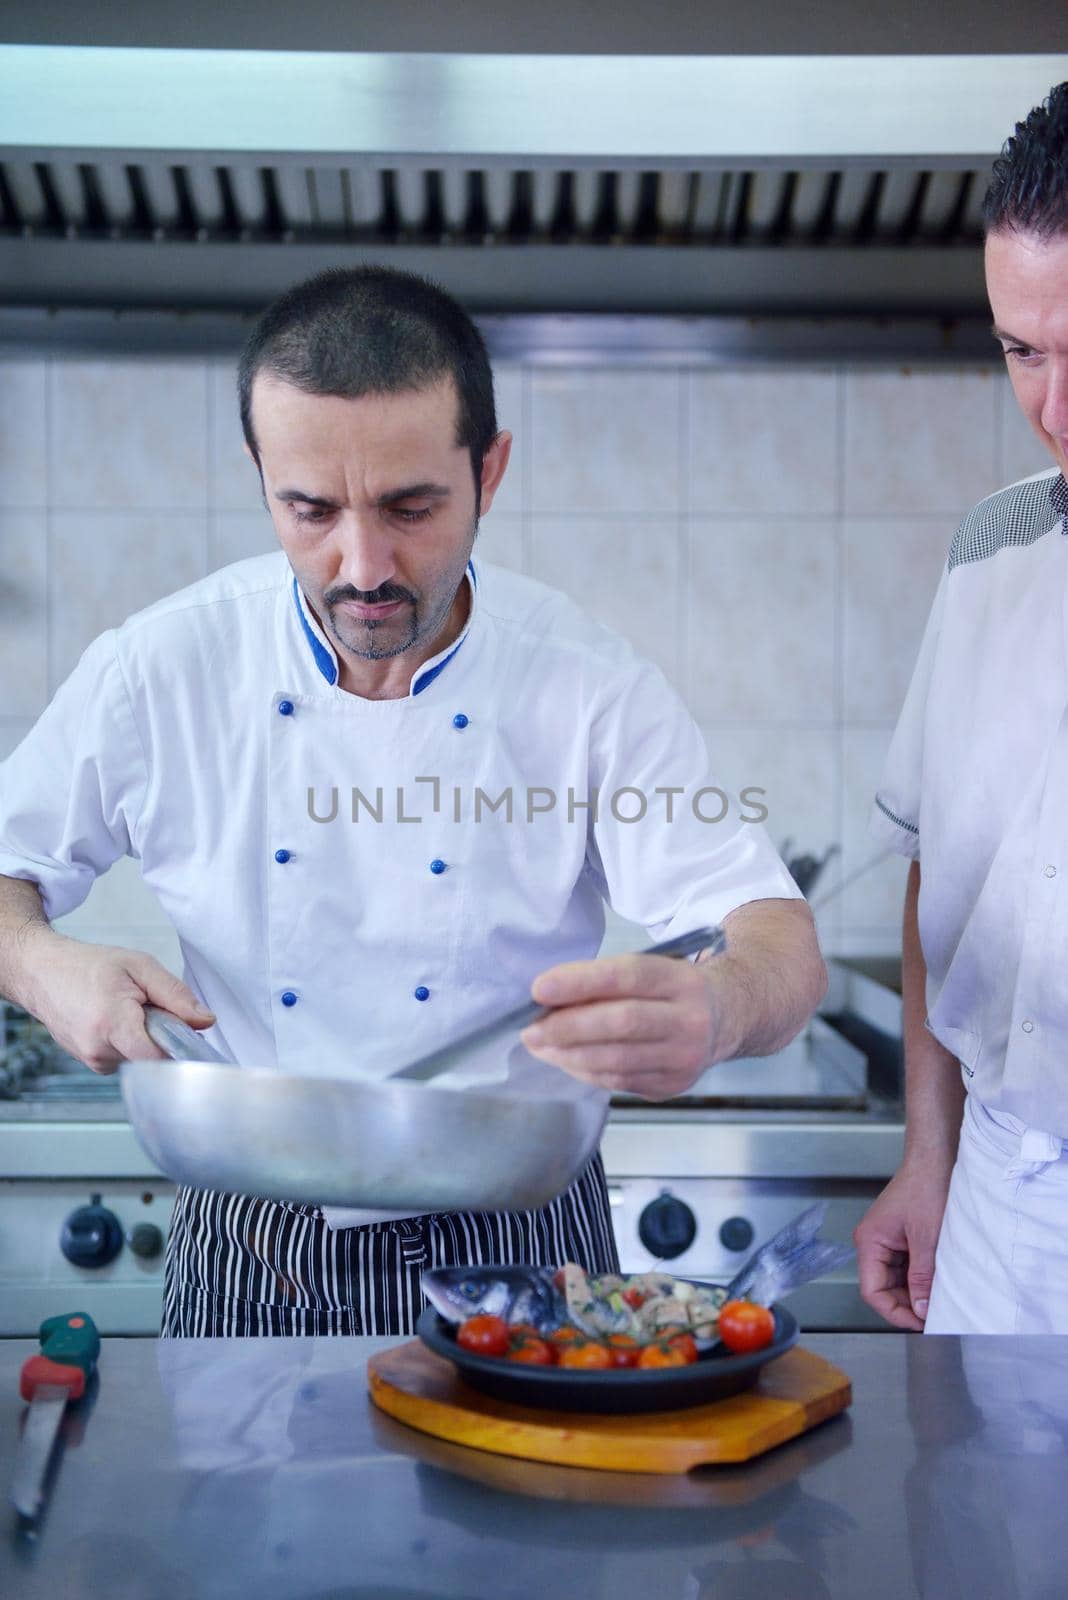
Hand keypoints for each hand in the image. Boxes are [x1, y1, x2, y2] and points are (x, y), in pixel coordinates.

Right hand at [21, 931, 215, 1074]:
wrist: (42, 973)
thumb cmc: (87, 966)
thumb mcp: (140, 967)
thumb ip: (176, 995)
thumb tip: (205, 1020)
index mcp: (112, 1024)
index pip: (157, 1059)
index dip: (178, 1048)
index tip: (187, 1034)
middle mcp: (98, 1050)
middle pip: (152, 1057)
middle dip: (160, 1034)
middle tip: (149, 1007)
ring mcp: (91, 1060)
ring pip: (139, 1058)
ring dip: (143, 1037)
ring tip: (127, 1010)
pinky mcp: (90, 1062)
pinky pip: (124, 1057)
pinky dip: (128, 1040)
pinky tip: (116, 1020)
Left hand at [521, 951, 717, 1098]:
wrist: (726, 1018)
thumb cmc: (672, 989)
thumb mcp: (651, 969)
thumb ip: (606, 981)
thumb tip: (548, 1000)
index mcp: (680, 980)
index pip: (627, 977)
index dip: (580, 983)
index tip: (539, 989)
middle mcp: (689, 1019)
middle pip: (621, 1023)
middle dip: (568, 1028)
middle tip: (530, 1029)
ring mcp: (684, 1057)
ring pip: (617, 1060)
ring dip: (569, 1055)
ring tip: (540, 1046)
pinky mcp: (673, 1086)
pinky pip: (619, 1081)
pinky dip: (586, 1071)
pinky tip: (566, 1060)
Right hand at [854, 1160, 952, 1330]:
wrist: (936, 1159)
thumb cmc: (927, 1187)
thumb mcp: (927, 1239)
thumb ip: (922, 1277)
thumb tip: (922, 1310)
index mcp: (869, 1242)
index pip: (872, 1291)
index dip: (894, 1312)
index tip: (920, 1323)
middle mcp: (873, 1243)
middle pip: (883, 1288)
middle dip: (908, 1303)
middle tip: (935, 1316)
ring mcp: (887, 1241)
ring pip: (897, 1280)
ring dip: (917, 1291)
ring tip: (940, 1298)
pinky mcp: (901, 1237)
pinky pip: (907, 1267)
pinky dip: (922, 1277)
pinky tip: (939, 1281)